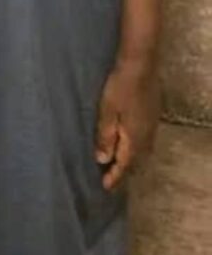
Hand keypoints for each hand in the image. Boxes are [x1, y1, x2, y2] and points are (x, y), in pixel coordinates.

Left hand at [95, 59, 160, 190]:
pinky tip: (128, 145)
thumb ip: (105, 136)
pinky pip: (144, 142)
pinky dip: (135, 149)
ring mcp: (152, 127)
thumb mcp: (107, 111)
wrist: (141, 66)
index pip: (124, 165)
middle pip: (134, 162)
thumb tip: (102, 160)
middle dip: (122, 172)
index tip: (104, 188)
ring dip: (129, 161)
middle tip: (110, 180)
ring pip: (141, 152)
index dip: (114, 177)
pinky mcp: (153, 117)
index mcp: (134, 139)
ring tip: (117, 166)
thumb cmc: (119, 88)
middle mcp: (147, 138)